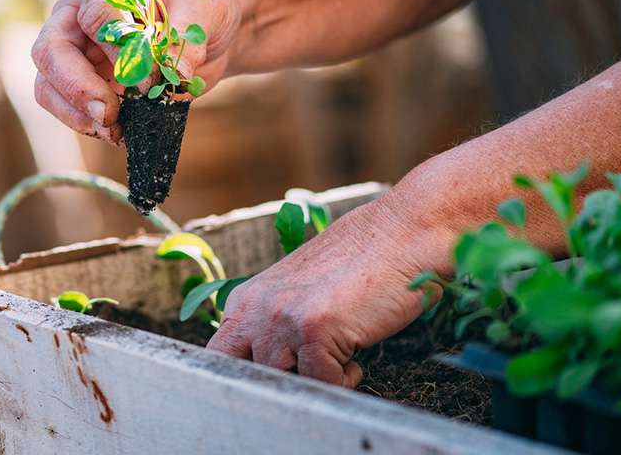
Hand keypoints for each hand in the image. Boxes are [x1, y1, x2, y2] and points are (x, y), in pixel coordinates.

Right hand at [31, 0, 245, 142]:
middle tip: (109, 114)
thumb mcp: (206, 3)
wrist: (212, 25)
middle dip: (77, 87)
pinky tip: (119, 132)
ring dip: (77, 112)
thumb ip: (188, 34)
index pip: (94, 15)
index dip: (119, 52)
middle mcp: (78, 9)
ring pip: (48, 82)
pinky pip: (68, 106)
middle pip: (51, 50)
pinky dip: (87, 123)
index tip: (150, 78)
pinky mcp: (87, 79)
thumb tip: (174, 74)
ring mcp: (77, 47)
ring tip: (114, 130)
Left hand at [206, 193, 452, 386]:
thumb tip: (267, 372)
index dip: (246, 379)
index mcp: (245, 301)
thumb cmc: (359, 266)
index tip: (276, 385)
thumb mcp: (299, 293)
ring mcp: (281, 319)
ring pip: (284, 384)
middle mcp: (255, 309)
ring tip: (339, 358)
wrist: (401, 234)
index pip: (219, 360)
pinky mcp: (313, 330)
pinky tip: (356, 356)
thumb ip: (273, 326)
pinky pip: (321, 383)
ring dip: (316, 381)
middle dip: (281, 385)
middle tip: (314, 375)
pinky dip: (344, 380)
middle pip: (249, 378)